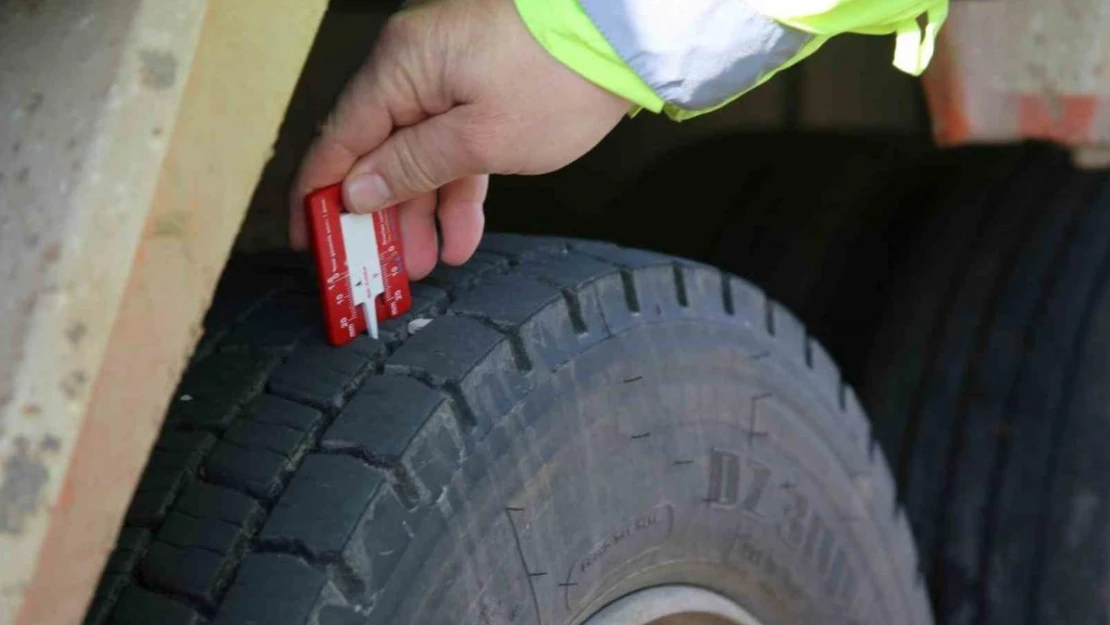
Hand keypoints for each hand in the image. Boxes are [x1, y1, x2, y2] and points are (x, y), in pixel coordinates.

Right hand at [290, 0, 630, 278]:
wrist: (624, 41)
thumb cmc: (560, 78)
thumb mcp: (481, 140)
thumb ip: (410, 168)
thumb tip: (356, 192)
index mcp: (400, 68)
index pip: (336, 142)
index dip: (318, 197)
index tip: (312, 242)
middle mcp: (413, 67)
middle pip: (374, 153)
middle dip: (377, 217)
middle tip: (376, 269)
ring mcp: (446, 78)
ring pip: (415, 157)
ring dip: (418, 212)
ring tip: (420, 263)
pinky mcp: (477, 91)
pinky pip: (451, 147)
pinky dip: (453, 189)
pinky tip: (457, 234)